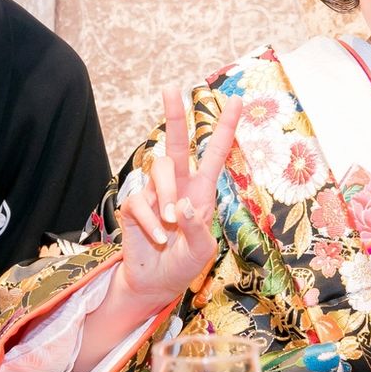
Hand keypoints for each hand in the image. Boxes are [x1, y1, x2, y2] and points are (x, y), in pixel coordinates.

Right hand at [115, 89, 241, 311]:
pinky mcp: (133, 206)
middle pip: (176, 142)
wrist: (156, 283)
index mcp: (202, 189)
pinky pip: (140, 203)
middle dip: (174, 114)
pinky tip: (159, 238)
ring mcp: (154, 193)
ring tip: (171, 221)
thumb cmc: (184, 263)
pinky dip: (152, 223)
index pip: (215, 152)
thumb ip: (199, 228)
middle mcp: (178, 184)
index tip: (237, 100)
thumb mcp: (203, 250)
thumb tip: (184, 203)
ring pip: (160, 170)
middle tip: (170, 88)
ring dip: (168, 195)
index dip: (226, 127)